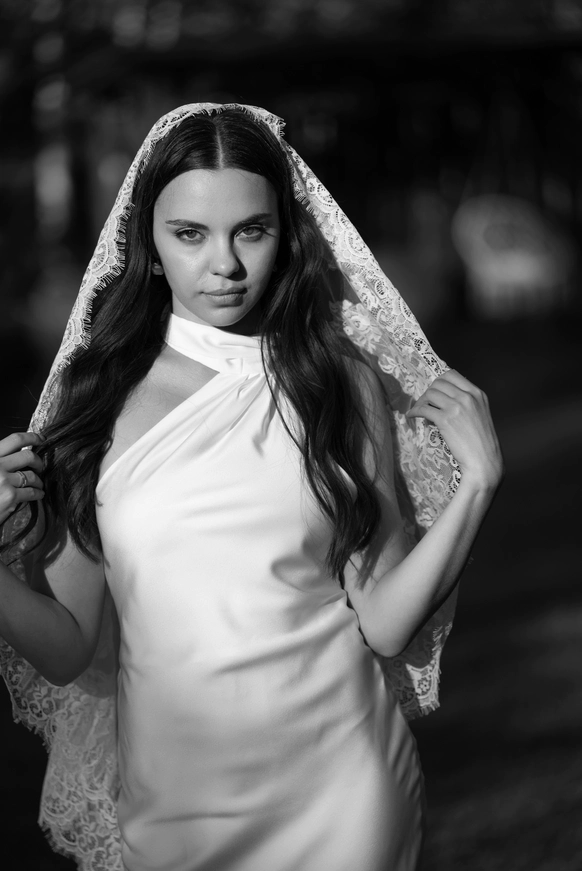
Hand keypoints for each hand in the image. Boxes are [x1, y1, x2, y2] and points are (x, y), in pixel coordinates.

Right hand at [0, 432, 44, 524]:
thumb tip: (17, 453)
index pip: (15, 440)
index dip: (32, 437)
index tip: (41, 439)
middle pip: (28, 456)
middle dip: (38, 462)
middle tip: (39, 467)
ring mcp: (4, 481)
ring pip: (32, 476)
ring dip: (38, 481)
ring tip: (38, 484)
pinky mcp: (10, 497)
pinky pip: (32, 492)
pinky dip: (38, 493)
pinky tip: (38, 494)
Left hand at [405, 370, 503, 488]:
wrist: (484, 461)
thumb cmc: (482, 443)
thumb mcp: (480, 414)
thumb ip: (468, 403)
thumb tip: (445, 398)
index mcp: (478, 394)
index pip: (452, 375)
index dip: (439, 382)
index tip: (434, 392)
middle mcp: (468, 397)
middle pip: (438, 383)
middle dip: (429, 392)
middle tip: (425, 404)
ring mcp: (456, 407)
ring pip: (430, 394)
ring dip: (421, 401)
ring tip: (419, 411)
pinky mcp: (445, 420)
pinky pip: (423, 409)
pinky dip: (415, 411)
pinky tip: (412, 416)